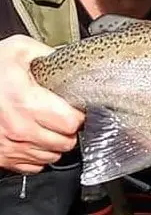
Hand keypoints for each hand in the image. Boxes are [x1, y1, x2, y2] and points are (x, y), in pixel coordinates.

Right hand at [0, 34, 83, 173]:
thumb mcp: (18, 49)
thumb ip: (49, 55)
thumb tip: (72, 61)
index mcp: (26, 102)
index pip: (72, 122)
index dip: (78, 114)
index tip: (74, 108)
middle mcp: (19, 129)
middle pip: (66, 142)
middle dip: (69, 129)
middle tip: (62, 116)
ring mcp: (10, 146)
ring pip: (52, 156)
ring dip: (55, 142)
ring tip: (46, 125)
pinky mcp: (3, 157)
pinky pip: (34, 165)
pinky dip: (38, 154)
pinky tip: (34, 137)